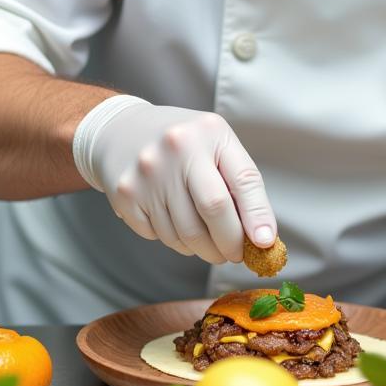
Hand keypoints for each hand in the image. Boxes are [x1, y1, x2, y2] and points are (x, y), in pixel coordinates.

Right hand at [73, 95, 276, 264]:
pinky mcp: (126, 195)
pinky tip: (174, 223)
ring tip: (205, 240)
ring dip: (202, 248)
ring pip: (184, 233)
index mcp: (208, 132)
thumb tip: (262, 238)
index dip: (257, 216)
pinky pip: (158, 236)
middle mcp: (176, 149)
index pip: (242, 182)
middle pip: (213, 211)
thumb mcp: (218, 145)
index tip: (264, 244)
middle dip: (229, 243)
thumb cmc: (184, 143)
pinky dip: (173, 240)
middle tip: (234, 254)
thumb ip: (242, 184)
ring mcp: (147, 173)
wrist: (121, 131)